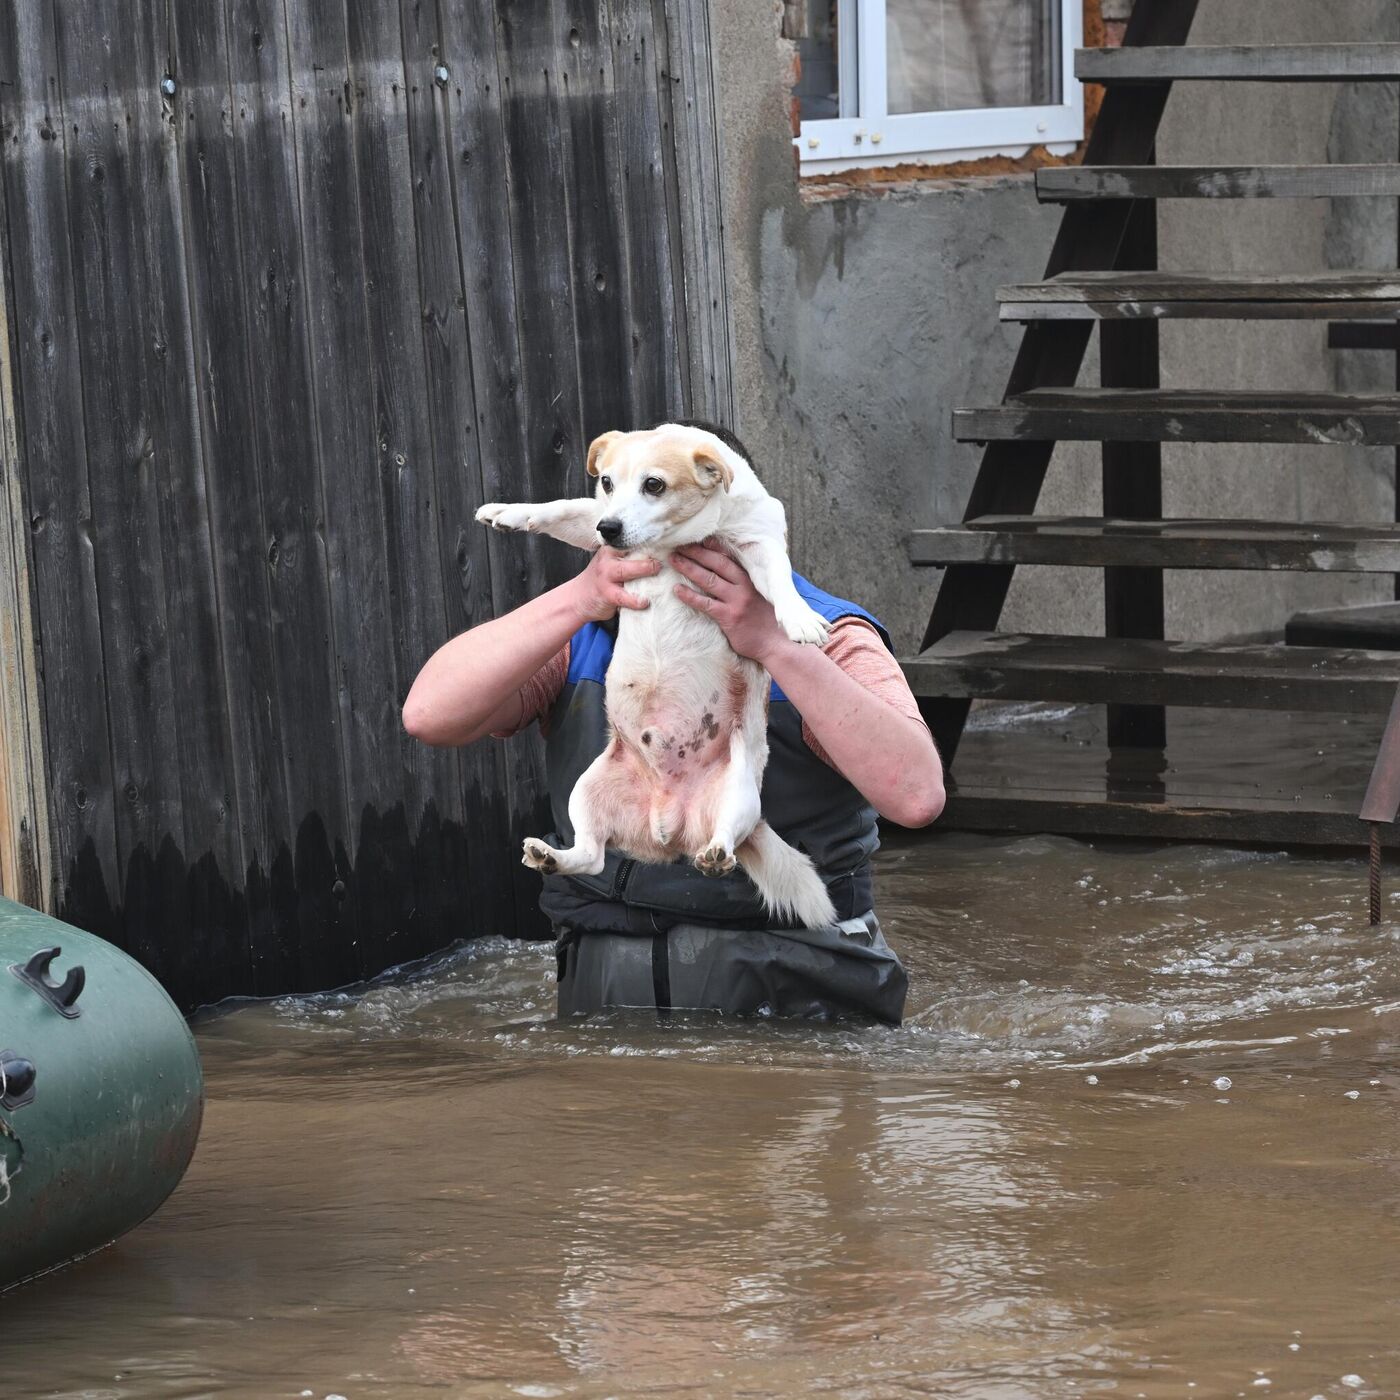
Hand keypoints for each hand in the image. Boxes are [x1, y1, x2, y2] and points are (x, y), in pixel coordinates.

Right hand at [568, 548, 659, 622]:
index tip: (667, 543)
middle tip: (664, 557)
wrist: (578, 599)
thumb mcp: (612, 564)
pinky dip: (635, 600)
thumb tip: (661, 556)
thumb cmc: (602, 581)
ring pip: (626, 571)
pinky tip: (645, 602)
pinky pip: (623, 596)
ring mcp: (606, 576)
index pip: (632, 542)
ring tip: (657, 571)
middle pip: (629, 552)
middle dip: (648, 553)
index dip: (650, 542)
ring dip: (643, 570)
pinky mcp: (606, 594)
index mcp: (611, 550)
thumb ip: (629, 559)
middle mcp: (607, 559)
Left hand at [670, 541, 787, 663]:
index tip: (699, 539)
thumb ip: (750, 585)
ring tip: (673, 561)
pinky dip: (689, 596)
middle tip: (679, 545)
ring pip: (708, 579)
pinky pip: (705, 604)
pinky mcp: (728, 617)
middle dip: (697, 552)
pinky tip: (677, 590)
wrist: (777, 644)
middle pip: (717, 563)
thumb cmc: (769, 622)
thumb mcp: (764, 597)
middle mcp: (744, 586)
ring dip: (689, 568)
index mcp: (752, 579)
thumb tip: (732, 576)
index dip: (714, 547)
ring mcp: (736, 601)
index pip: (730, 558)